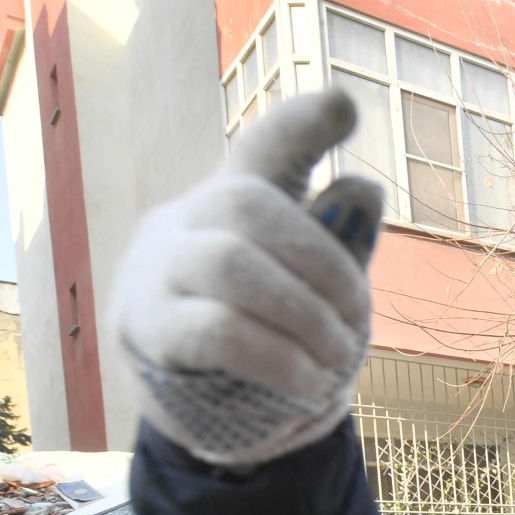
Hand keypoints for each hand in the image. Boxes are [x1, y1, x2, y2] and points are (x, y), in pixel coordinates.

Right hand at [115, 90, 385, 467]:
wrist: (206, 407)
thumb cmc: (271, 330)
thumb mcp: (313, 287)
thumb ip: (340, 244)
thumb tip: (365, 190)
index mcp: (237, 201)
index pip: (264, 147)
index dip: (301, 125)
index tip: (344, 107)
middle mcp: (188, 220)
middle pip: (247, 204)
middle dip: (321, 261)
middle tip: (359, 317)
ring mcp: (158, 271)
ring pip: (229, 264)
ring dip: (303, 315)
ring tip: (339, 357)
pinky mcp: (150, 330)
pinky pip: (217, 331)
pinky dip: (280, 358)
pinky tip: (311, 383)